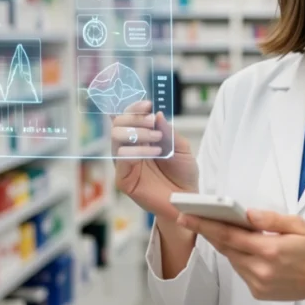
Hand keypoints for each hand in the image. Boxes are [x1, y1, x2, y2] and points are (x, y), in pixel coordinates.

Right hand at [111, 100, 198, 220]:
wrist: (188, 200)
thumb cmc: (184, 174)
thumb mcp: (182, 148)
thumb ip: (169, 132)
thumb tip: (157, 114)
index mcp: (141, 138)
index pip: (129, 117)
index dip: (135, 107)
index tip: (148, 104)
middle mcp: (130, 148)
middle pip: (118, 124)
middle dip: (135, 118)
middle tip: (152, 121)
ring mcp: (125, 164)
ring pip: (117, 138)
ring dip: (138, 133)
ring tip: (158, 139)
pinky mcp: (124, 180)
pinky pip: (121, 160)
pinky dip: (136, 151)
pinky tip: (153, 152)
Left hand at [178, 210, 304, 304]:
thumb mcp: (299, 225)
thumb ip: (271, 219)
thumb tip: (247, 213)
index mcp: (270, 250)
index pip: (229, 235)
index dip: (205, 225)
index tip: (187, 216)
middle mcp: (261, 270)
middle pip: (226, 248)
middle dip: (209, 232)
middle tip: (192, 218)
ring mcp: (259, 284)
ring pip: (233, 260)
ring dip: (225, 244)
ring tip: (218, 229)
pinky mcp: (259, 292)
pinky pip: (241, 271)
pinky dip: (239, 257)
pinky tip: (243, 248)